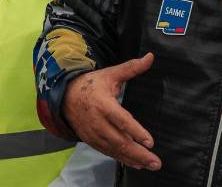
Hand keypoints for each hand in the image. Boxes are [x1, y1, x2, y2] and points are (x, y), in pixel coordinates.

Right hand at [62, 55, 160, 170]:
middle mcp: (98, 122)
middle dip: (139, 153)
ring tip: (149, 164)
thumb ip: (131, 68)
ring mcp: (93, 133)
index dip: (136, 132)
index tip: (150, 142)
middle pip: (120, 141)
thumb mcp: (111, 73)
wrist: (65, 96)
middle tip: (155, 162)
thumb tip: (150, 57)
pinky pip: (108, 152)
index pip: (122, 120)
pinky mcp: (91, 140)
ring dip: (132, 159)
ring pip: (114, 149)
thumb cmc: (91, 84)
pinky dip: (121, 159)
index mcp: (103, 104)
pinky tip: (135, 163)